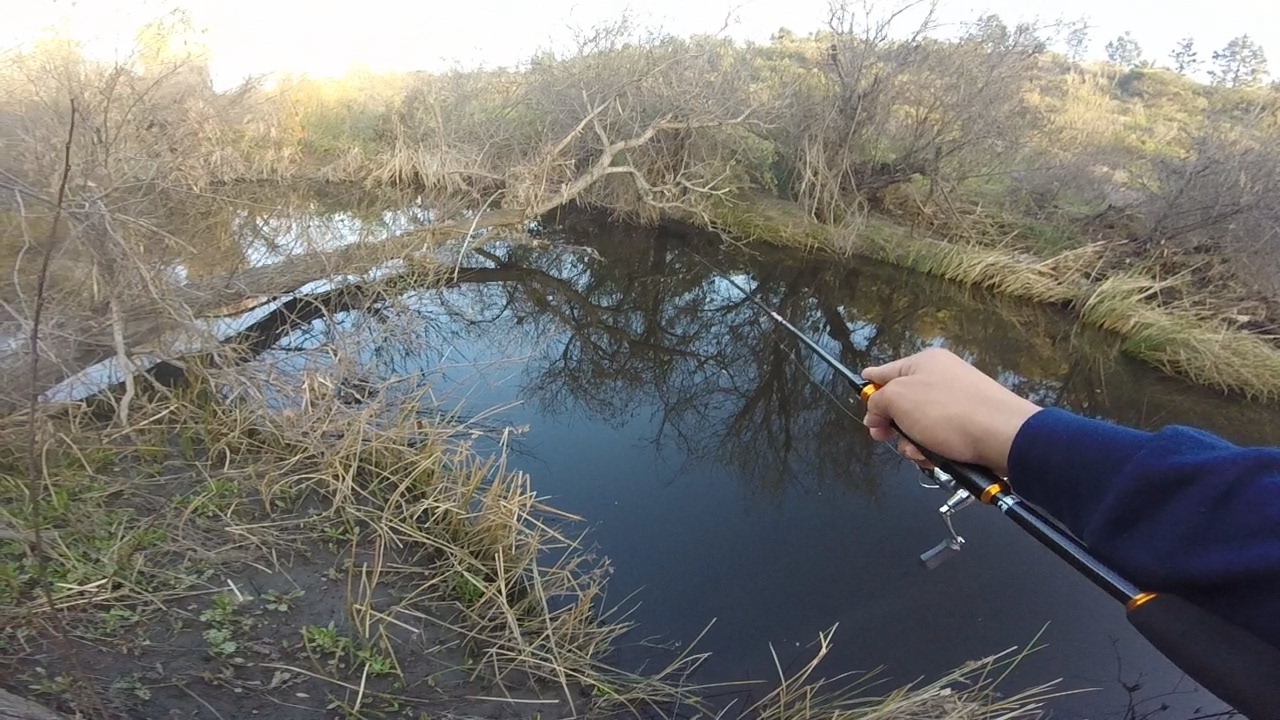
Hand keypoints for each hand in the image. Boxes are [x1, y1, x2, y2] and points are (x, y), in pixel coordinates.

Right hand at [861, 348, 1040, 475]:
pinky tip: (936, 457)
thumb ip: (878, 401)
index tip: (861, 397)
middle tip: (884, 437)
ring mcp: (958, 401)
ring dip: (913, 442)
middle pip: (902, 402)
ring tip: (920, 452)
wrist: (1003, 436)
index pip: (886, 371)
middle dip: (892, 424)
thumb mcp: (898, 400)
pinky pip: (940, 437)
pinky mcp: (971, 425)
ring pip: (919, 425)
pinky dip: (933, 449)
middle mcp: (942, 377)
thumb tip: (874, 411)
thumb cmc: (946, 412)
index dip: (870, 386)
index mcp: (924, 362)